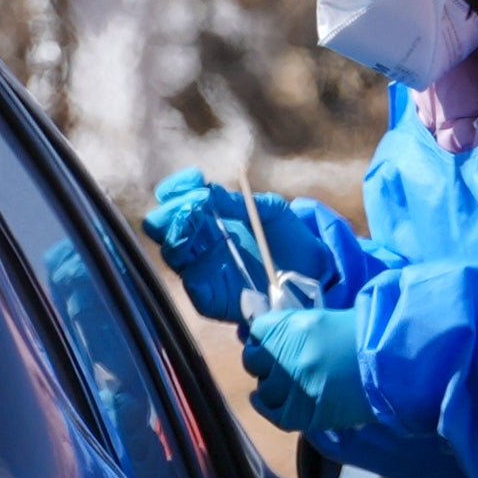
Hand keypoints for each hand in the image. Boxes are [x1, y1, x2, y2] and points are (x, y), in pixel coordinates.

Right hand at [144, 169, 337, 319]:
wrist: (315, 274)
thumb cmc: (289, 238)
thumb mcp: (270, 211)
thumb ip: (239, 202)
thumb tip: (209, 191)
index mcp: (208, 218)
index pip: (175, 200)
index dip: (177, 189)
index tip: (193, 179)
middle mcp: (198, 243)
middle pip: (163, 226)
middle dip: (172, 212)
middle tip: (191, 205)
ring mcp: (202, 270)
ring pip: (171, 252)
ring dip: (179, 233)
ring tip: (196, 219)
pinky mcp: (210, 298)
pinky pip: (192, 284)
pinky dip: (196, 268)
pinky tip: (212, 252)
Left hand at [243, 307, 373, 434]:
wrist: (392, 366)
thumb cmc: (364, 337)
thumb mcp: (323, 320)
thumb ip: (294, 327)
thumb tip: (266, 335)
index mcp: (290, 326)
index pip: (257, 331)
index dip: (265, 337)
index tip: (273, 341)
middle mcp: (285, 357)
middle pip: (254, 361)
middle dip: (266, 361)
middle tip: (282, 363)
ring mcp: (292, 387)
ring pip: (265, 389)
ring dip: (274, 385)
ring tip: (291, 383)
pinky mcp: (303, 413)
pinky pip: (274, 413)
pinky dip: (267, 407)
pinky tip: (268, 401)